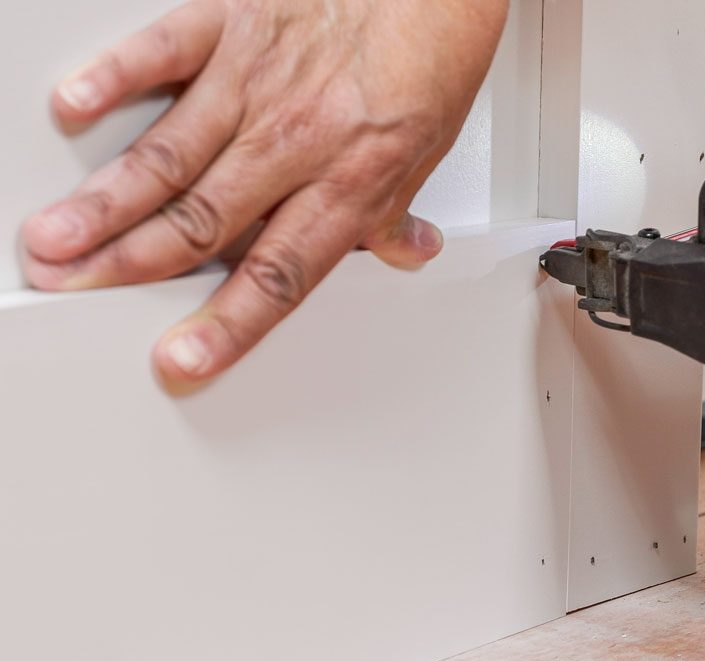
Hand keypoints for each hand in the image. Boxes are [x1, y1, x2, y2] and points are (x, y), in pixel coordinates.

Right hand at [22, 0, 507, 390]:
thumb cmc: (423, 64)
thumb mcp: (422, 155)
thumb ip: (393, 213)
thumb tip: (405, 253)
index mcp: (348, 187)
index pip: (281, 276)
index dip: (231, 325)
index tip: (185, 359)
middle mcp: (299, 144)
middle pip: (205, 223)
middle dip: (130, 264)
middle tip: (74, 288)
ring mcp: (261, 85)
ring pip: (173, 157)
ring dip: (107, 201)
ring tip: (56, 236)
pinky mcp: (234, 25)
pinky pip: (166, 54)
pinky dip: (117, 78)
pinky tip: (76, 108)